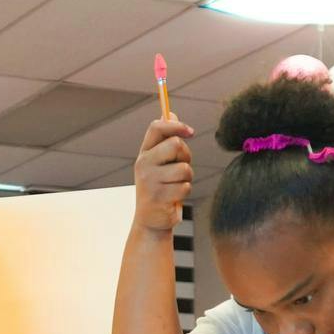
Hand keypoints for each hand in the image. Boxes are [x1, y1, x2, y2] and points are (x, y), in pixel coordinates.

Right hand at [133, 116, 194, 234]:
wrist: (151, 219)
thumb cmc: (159, 187)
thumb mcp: (159, 162)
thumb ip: (165, 140)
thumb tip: (171, 113)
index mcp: (144, 153)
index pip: (157, 128)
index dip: (176, 125)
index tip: (190, 132)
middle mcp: (143, 164)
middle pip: (175, 145)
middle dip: (186, 156)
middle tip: (180, 167)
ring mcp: (149, 181)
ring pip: (184, 168)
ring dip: (186, 178)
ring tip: (175, 185)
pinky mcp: (158, 197)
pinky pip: (185, 186)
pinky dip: (184, 191)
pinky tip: (174, 197)